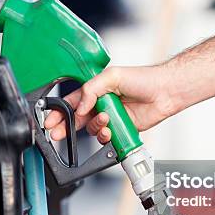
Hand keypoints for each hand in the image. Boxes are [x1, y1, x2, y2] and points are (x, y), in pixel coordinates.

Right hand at [44, 65, 179, 143]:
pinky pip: (106, 138)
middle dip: (66, 127)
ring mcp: (110, 118)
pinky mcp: (120, 129)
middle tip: (57, 133)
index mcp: (95, 89)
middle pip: (77, 119)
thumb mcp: (112, 76)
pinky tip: (110, 130)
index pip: (72, 101)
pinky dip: (105, 136)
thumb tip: (80, 106)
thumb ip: (91, 90)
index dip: (60, 111)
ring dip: (95, 127)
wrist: (164, 92)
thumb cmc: (142, 79)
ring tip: (105, 120)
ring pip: (92, 129)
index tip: (51, 120)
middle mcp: (101, 104)